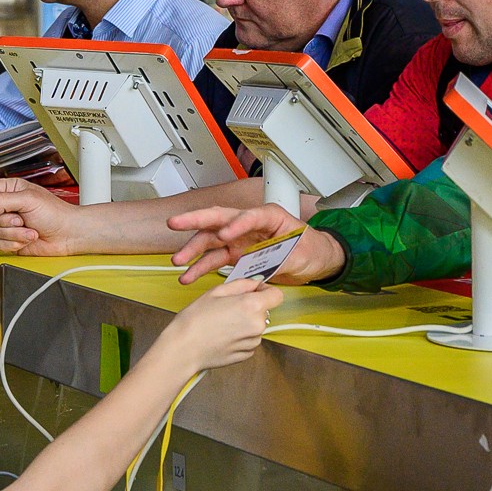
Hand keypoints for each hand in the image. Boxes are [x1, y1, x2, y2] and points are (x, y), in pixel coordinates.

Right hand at [0, 177, 86, 254]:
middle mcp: (9, 206)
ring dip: (15, 233)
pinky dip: (16, 243)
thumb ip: (2, 201)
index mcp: (12, 190)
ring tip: (30, 229)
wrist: (67, 235)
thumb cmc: (55, 213)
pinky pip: (1, 243)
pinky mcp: (12, 239)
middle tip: (22, 218)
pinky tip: (29, 238)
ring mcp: (10, 224)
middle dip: (7, 219)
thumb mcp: (28, 200)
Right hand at [151, 280, 283, 373]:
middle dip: (251, 307)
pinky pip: (249, 340)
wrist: (183, 349)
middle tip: (228, 308)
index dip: (266, 291)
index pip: (277, 295)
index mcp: (251, 306)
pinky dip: (240, 337)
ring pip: (256, 326)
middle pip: (264, 311)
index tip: (256, 291)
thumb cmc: (195, 321)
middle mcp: (256, 325)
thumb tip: (254, 283)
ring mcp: (252, 342)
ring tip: (222, 323)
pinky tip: (223, 335)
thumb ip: (242, 284)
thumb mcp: (216, 291)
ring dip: (245, 323)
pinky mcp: (246, 355)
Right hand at [166, 204, 340, 285]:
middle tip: (176, 222)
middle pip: (219, 219)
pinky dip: (201, 268)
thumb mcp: (302, 252)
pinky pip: (215, 260)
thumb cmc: (312, 248)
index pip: (249, 216)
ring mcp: (241, 240)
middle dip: (196, 221)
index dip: (236, 223)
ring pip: (211, 241)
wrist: (315, 261)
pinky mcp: (237, 256)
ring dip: (193, 250)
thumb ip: (283, 257)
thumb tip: (267, 263)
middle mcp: (249, 225)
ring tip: (178, 260)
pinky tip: (189, 275)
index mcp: (269, 216)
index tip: (225, 234)